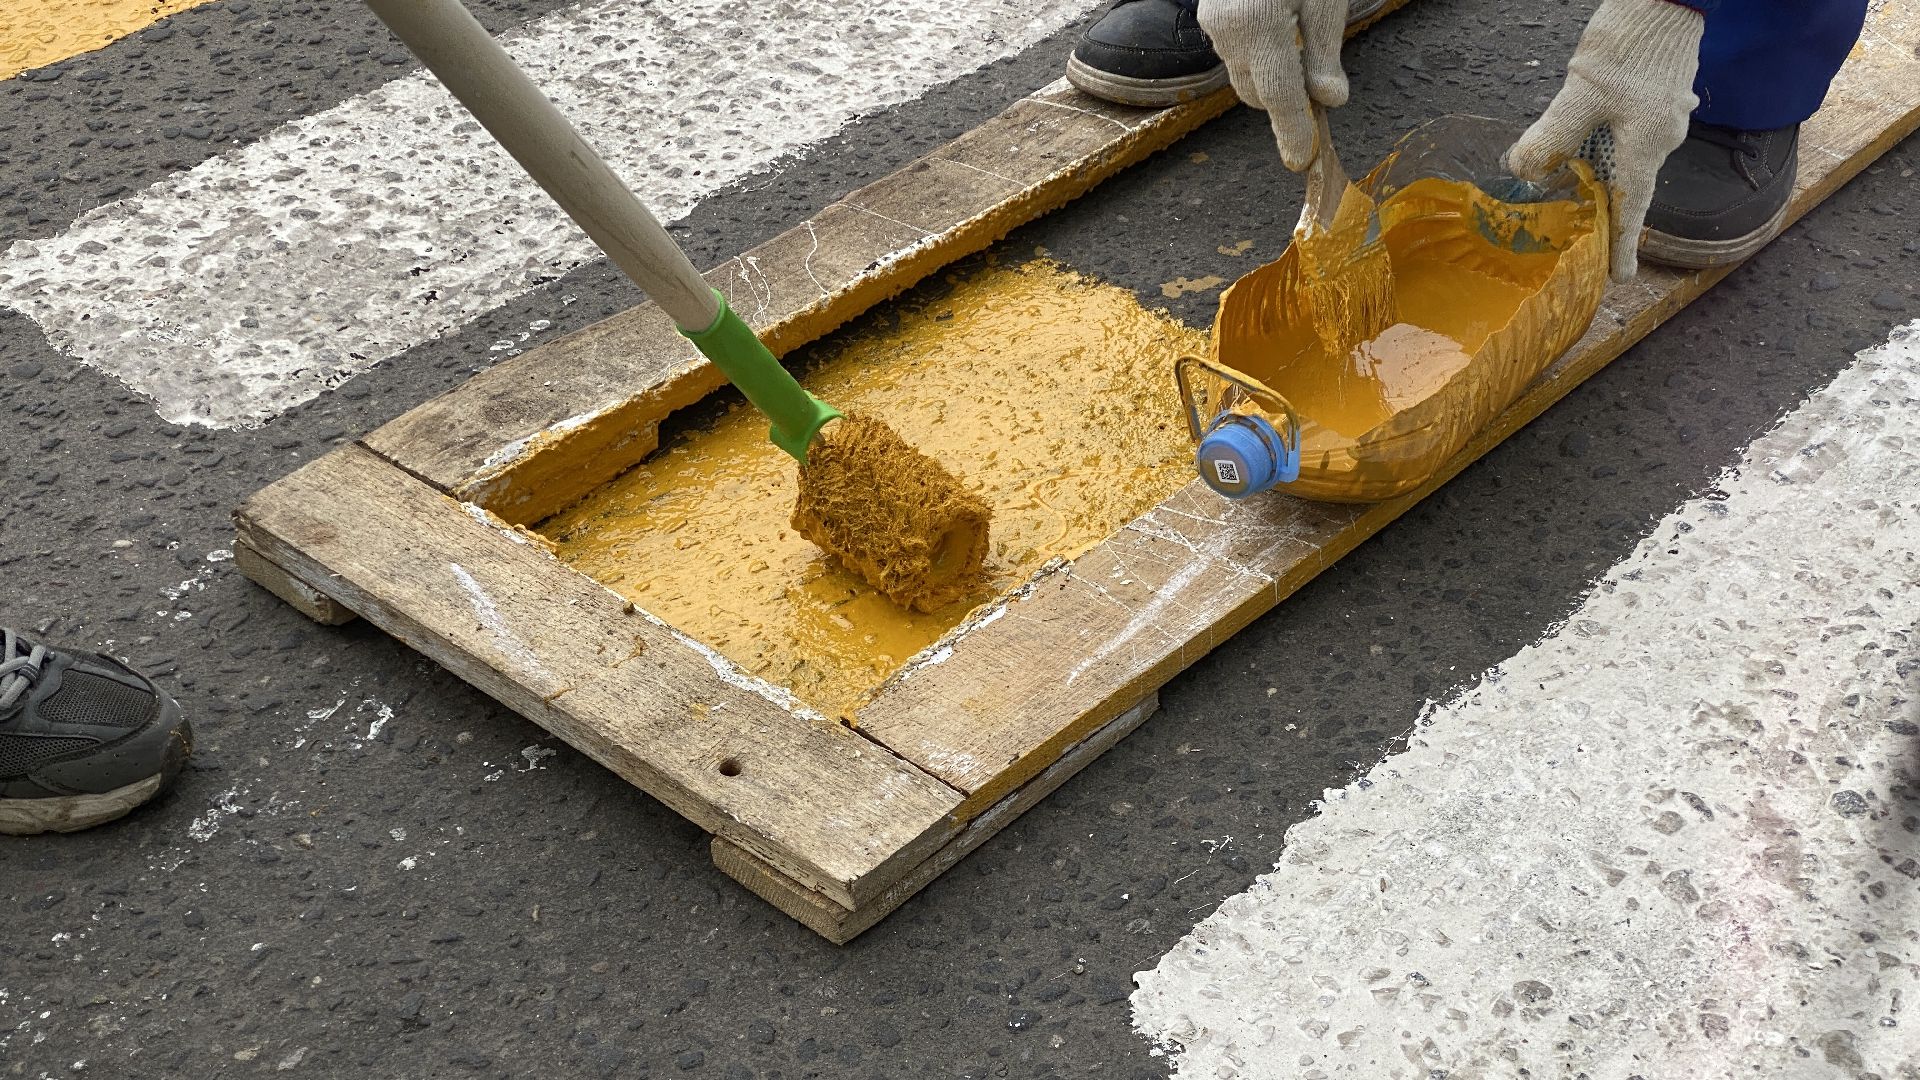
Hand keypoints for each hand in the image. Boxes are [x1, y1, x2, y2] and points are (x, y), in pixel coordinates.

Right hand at [1198, 0, 1350, 170]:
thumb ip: (1325, 48)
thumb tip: (1329, 97)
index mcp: (1258, 24)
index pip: (1279, 96)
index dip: (1294, 131)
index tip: (1302, 157)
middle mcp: (1227, 28)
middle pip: (1256, 91)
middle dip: (1285, 97)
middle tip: (1319, 80)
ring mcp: (1213, 21)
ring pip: (1243, 72)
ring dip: (1271, 72)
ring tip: (1300, 38)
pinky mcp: (1209, 12)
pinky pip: (1235, 49)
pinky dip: (1258, 51)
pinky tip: (1280, 24)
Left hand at [1507, 0, 1705, 280]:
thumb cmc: (1629, 45)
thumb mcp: (1580, 96)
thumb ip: (1551, 137)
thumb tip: (1522, 171)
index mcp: (1645, 148)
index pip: (1631, 210)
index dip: (1622, 246)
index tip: (1620, 278)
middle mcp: (1660, 138)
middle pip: (1624, 185)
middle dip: (1598, 208)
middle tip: (1571, 231)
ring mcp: (1662, 116)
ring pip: (1622, 157)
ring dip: (1595, 173)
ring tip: (1564, 185)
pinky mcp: (1656, 97)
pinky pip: (1627, 133)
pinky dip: (1602, 144)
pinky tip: (1580, 139)